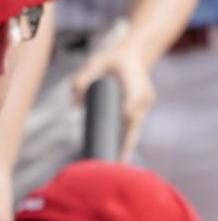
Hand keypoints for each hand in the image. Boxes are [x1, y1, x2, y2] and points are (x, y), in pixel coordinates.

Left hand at [71, 40, 154, 159]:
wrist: (133, 52)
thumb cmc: (110, 58)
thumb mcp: (93, 62)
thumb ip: (81, 80)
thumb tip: (75, 105)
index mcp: (134, 86)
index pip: (128, 112)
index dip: (122, 128)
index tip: (116, 146)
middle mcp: (143, 98)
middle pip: (134, 126)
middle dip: (126, 146)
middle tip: (116, 167)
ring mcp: (145, 103)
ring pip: (135, 129)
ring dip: (127, 146)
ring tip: (118, 168)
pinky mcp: (143, 107)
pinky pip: (135, 127)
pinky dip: (128, 140)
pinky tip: (120, 156)